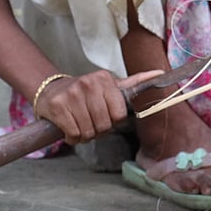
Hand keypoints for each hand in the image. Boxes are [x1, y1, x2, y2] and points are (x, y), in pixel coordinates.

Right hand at [33, 69, 162, 143]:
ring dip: (84, 135)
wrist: (51, 91)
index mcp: (104, 78)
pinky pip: (74, 134)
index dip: (112, 122)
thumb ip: (134, 82)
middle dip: (97, 130)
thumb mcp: (109, 85)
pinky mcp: (58, 106)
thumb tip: (160, 73)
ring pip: (89, 132)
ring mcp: (72, 94)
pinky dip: (72, 137)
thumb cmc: (84, 93)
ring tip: (79, 124)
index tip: (104, 116)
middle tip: (89, 122)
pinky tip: (68, 127)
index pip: (119, 115)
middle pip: (104, 125)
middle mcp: (88, 83)